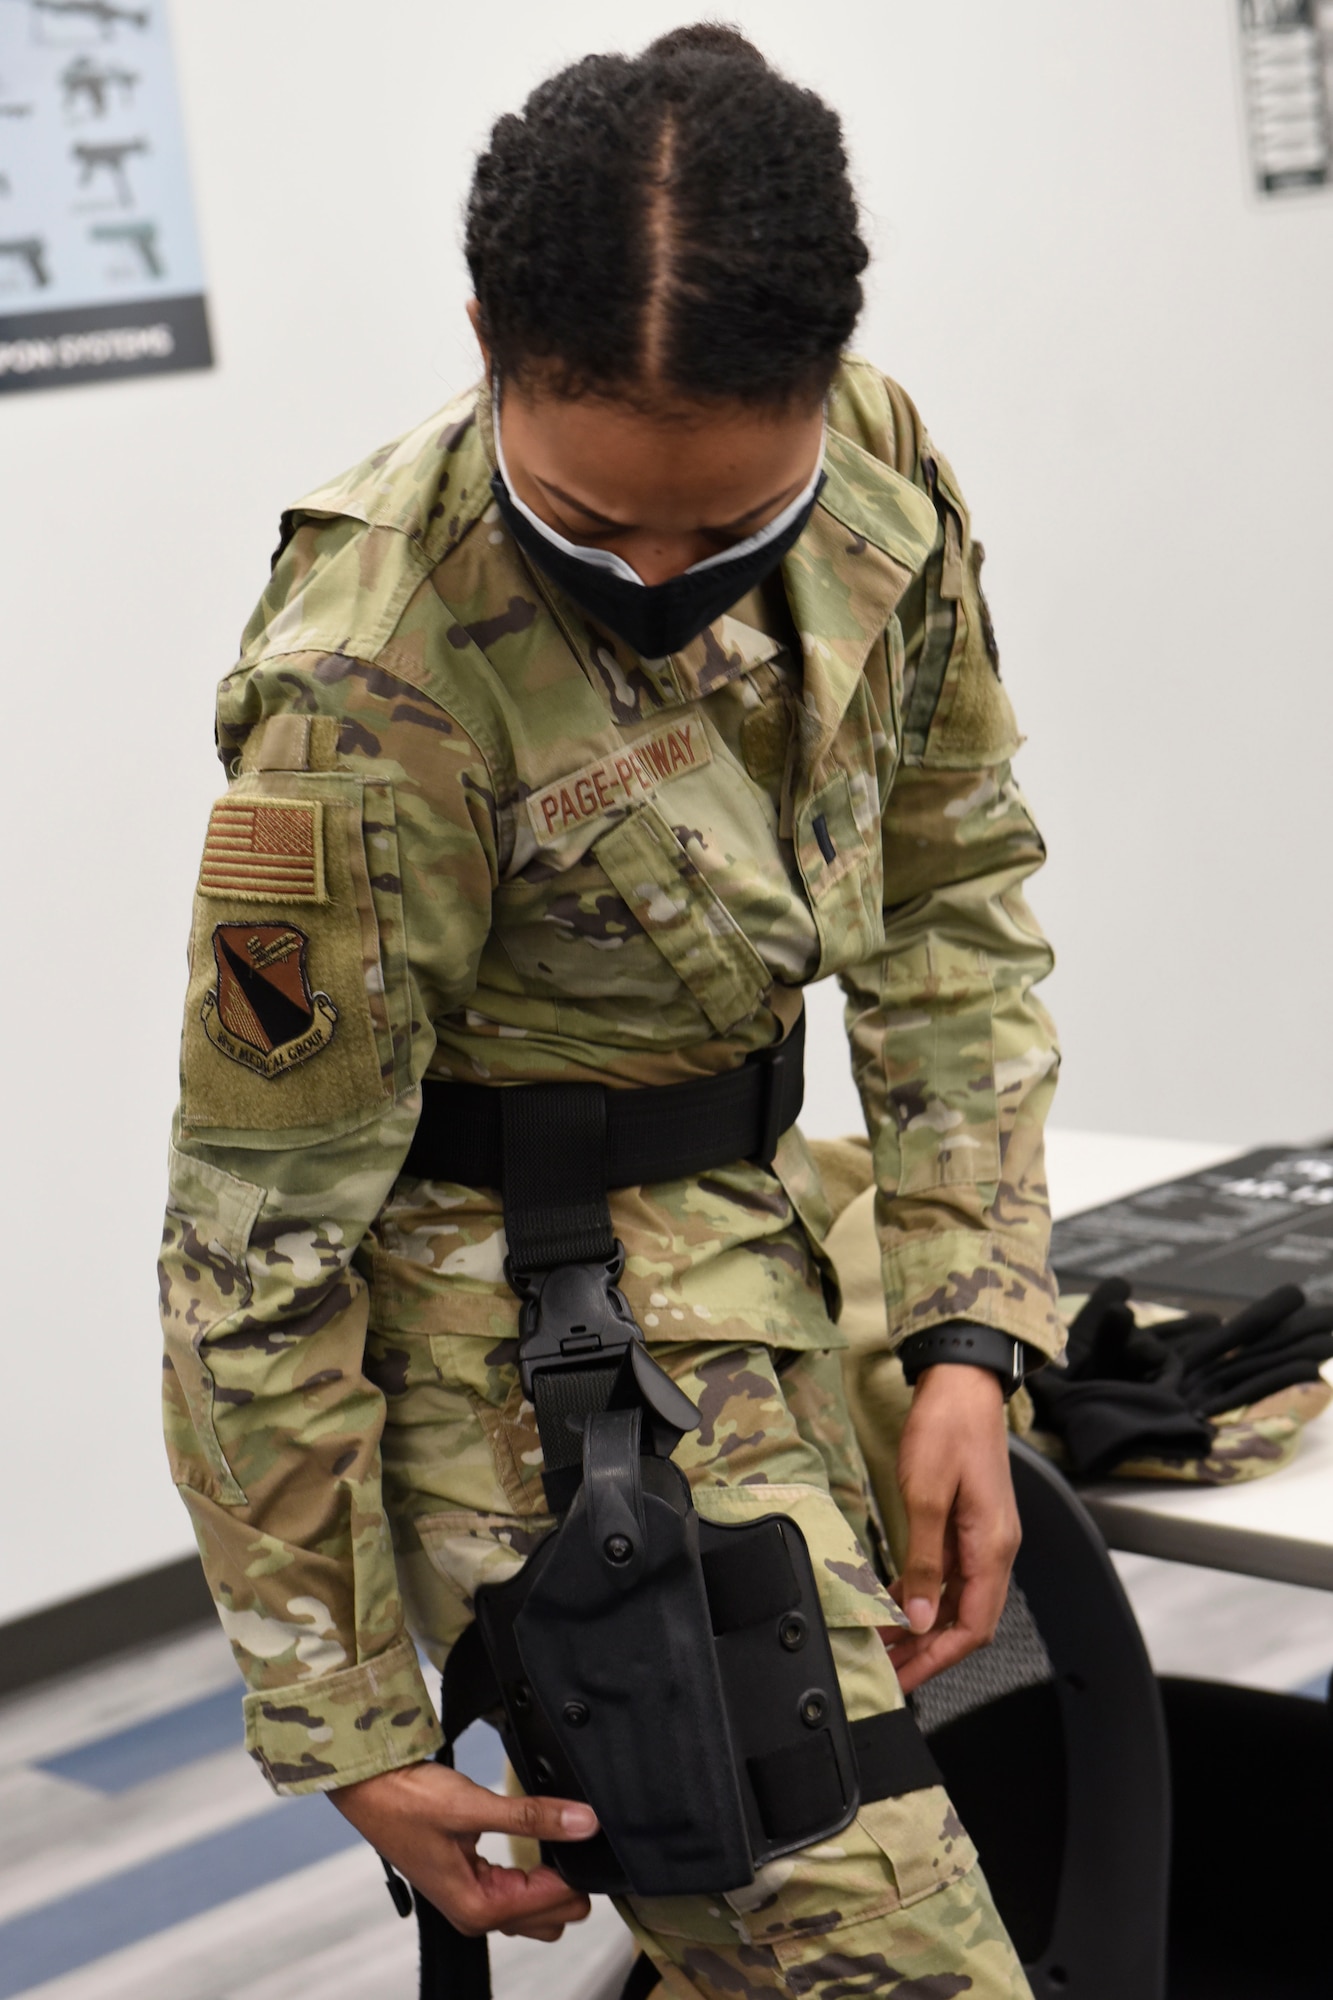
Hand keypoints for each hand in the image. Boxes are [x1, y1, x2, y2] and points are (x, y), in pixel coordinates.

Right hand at [329, 1761, 598, 1940]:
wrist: (370, 1789)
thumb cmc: (407, 1801)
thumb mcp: (474, 1806)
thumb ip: (533, 1816)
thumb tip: (585, 1823)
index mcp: (478, 1907)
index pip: (556, 1903)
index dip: (576, 1869)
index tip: (585, 1832)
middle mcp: (477, 1915)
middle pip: (552, 1917)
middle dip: (569, 1880)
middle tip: (571, 1832)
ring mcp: (474, 1902)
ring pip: (538, 1909)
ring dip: (552, 1878)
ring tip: (554, 1832)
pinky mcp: (471, 1883)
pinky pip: (518, 1892)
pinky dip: (534, 1872)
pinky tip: (537, 1841)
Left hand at [877, 1363, 1019, 1692]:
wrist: (962, 1384)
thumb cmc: (947, 1428)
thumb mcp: (926, 1495)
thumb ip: (925, 1561)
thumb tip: (922, 1618)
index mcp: (992, 1547)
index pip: (974, 1627)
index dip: (938, 1659)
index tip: (906, 1679)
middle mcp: (994, 1548)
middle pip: (966, 1620)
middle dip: (926, 1650)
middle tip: (887, 1670)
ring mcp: (982, 1535)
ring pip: (956, 1599)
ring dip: (922, 1624)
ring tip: (883, 1642)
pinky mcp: (967, 1522)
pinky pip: (949, 1572)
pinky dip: (924, 1593)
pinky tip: (895, 1603)